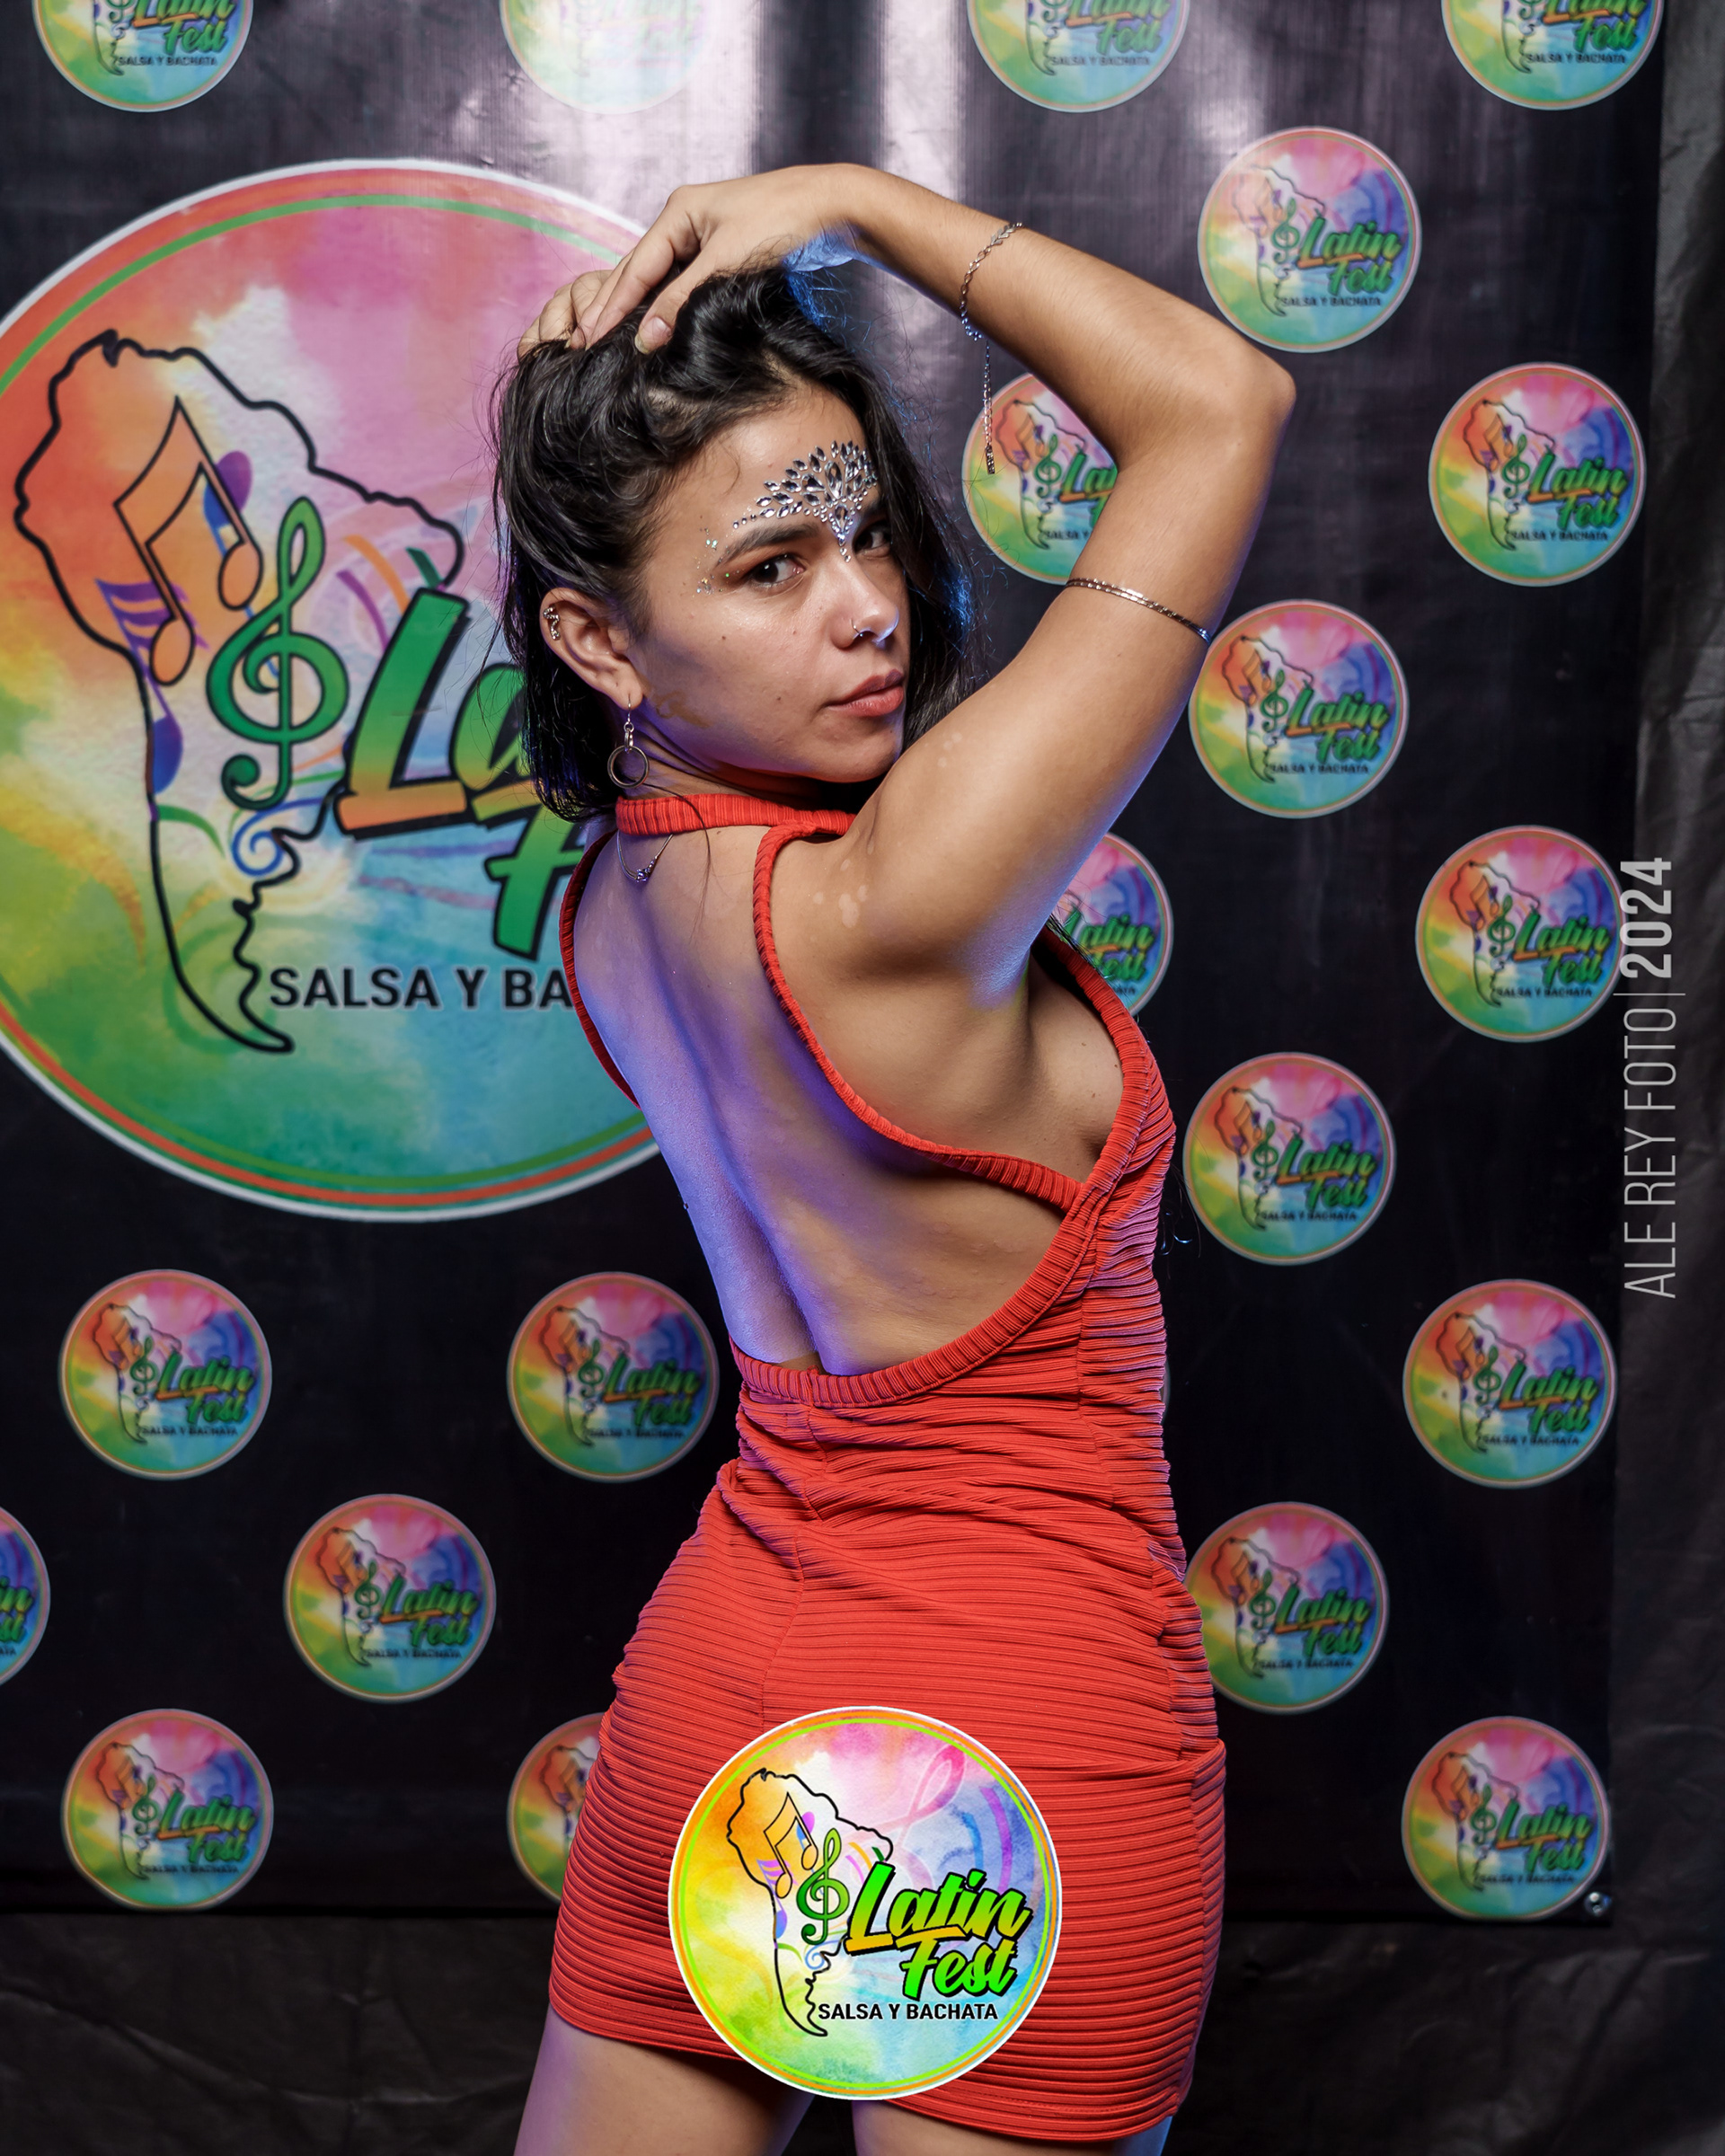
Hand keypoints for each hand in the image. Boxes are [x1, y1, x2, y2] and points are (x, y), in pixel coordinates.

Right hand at [516, 168, 857, 360]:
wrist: (833, 206)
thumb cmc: (783, 222)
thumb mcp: (727, 263)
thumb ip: (683, 300)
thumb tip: (646, 337)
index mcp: (678, 211)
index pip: (635, 267)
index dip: (612, 306)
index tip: (589, 337)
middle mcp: (683, 219)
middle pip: (638, 270)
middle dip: (612, 307)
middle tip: (583, 344)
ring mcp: (702, 234)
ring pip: (659, 278)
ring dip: (636, 308)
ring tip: (608, 340)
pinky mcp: (720, 250)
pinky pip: (681, 282)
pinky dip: (665, 305)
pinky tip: (654, 327)